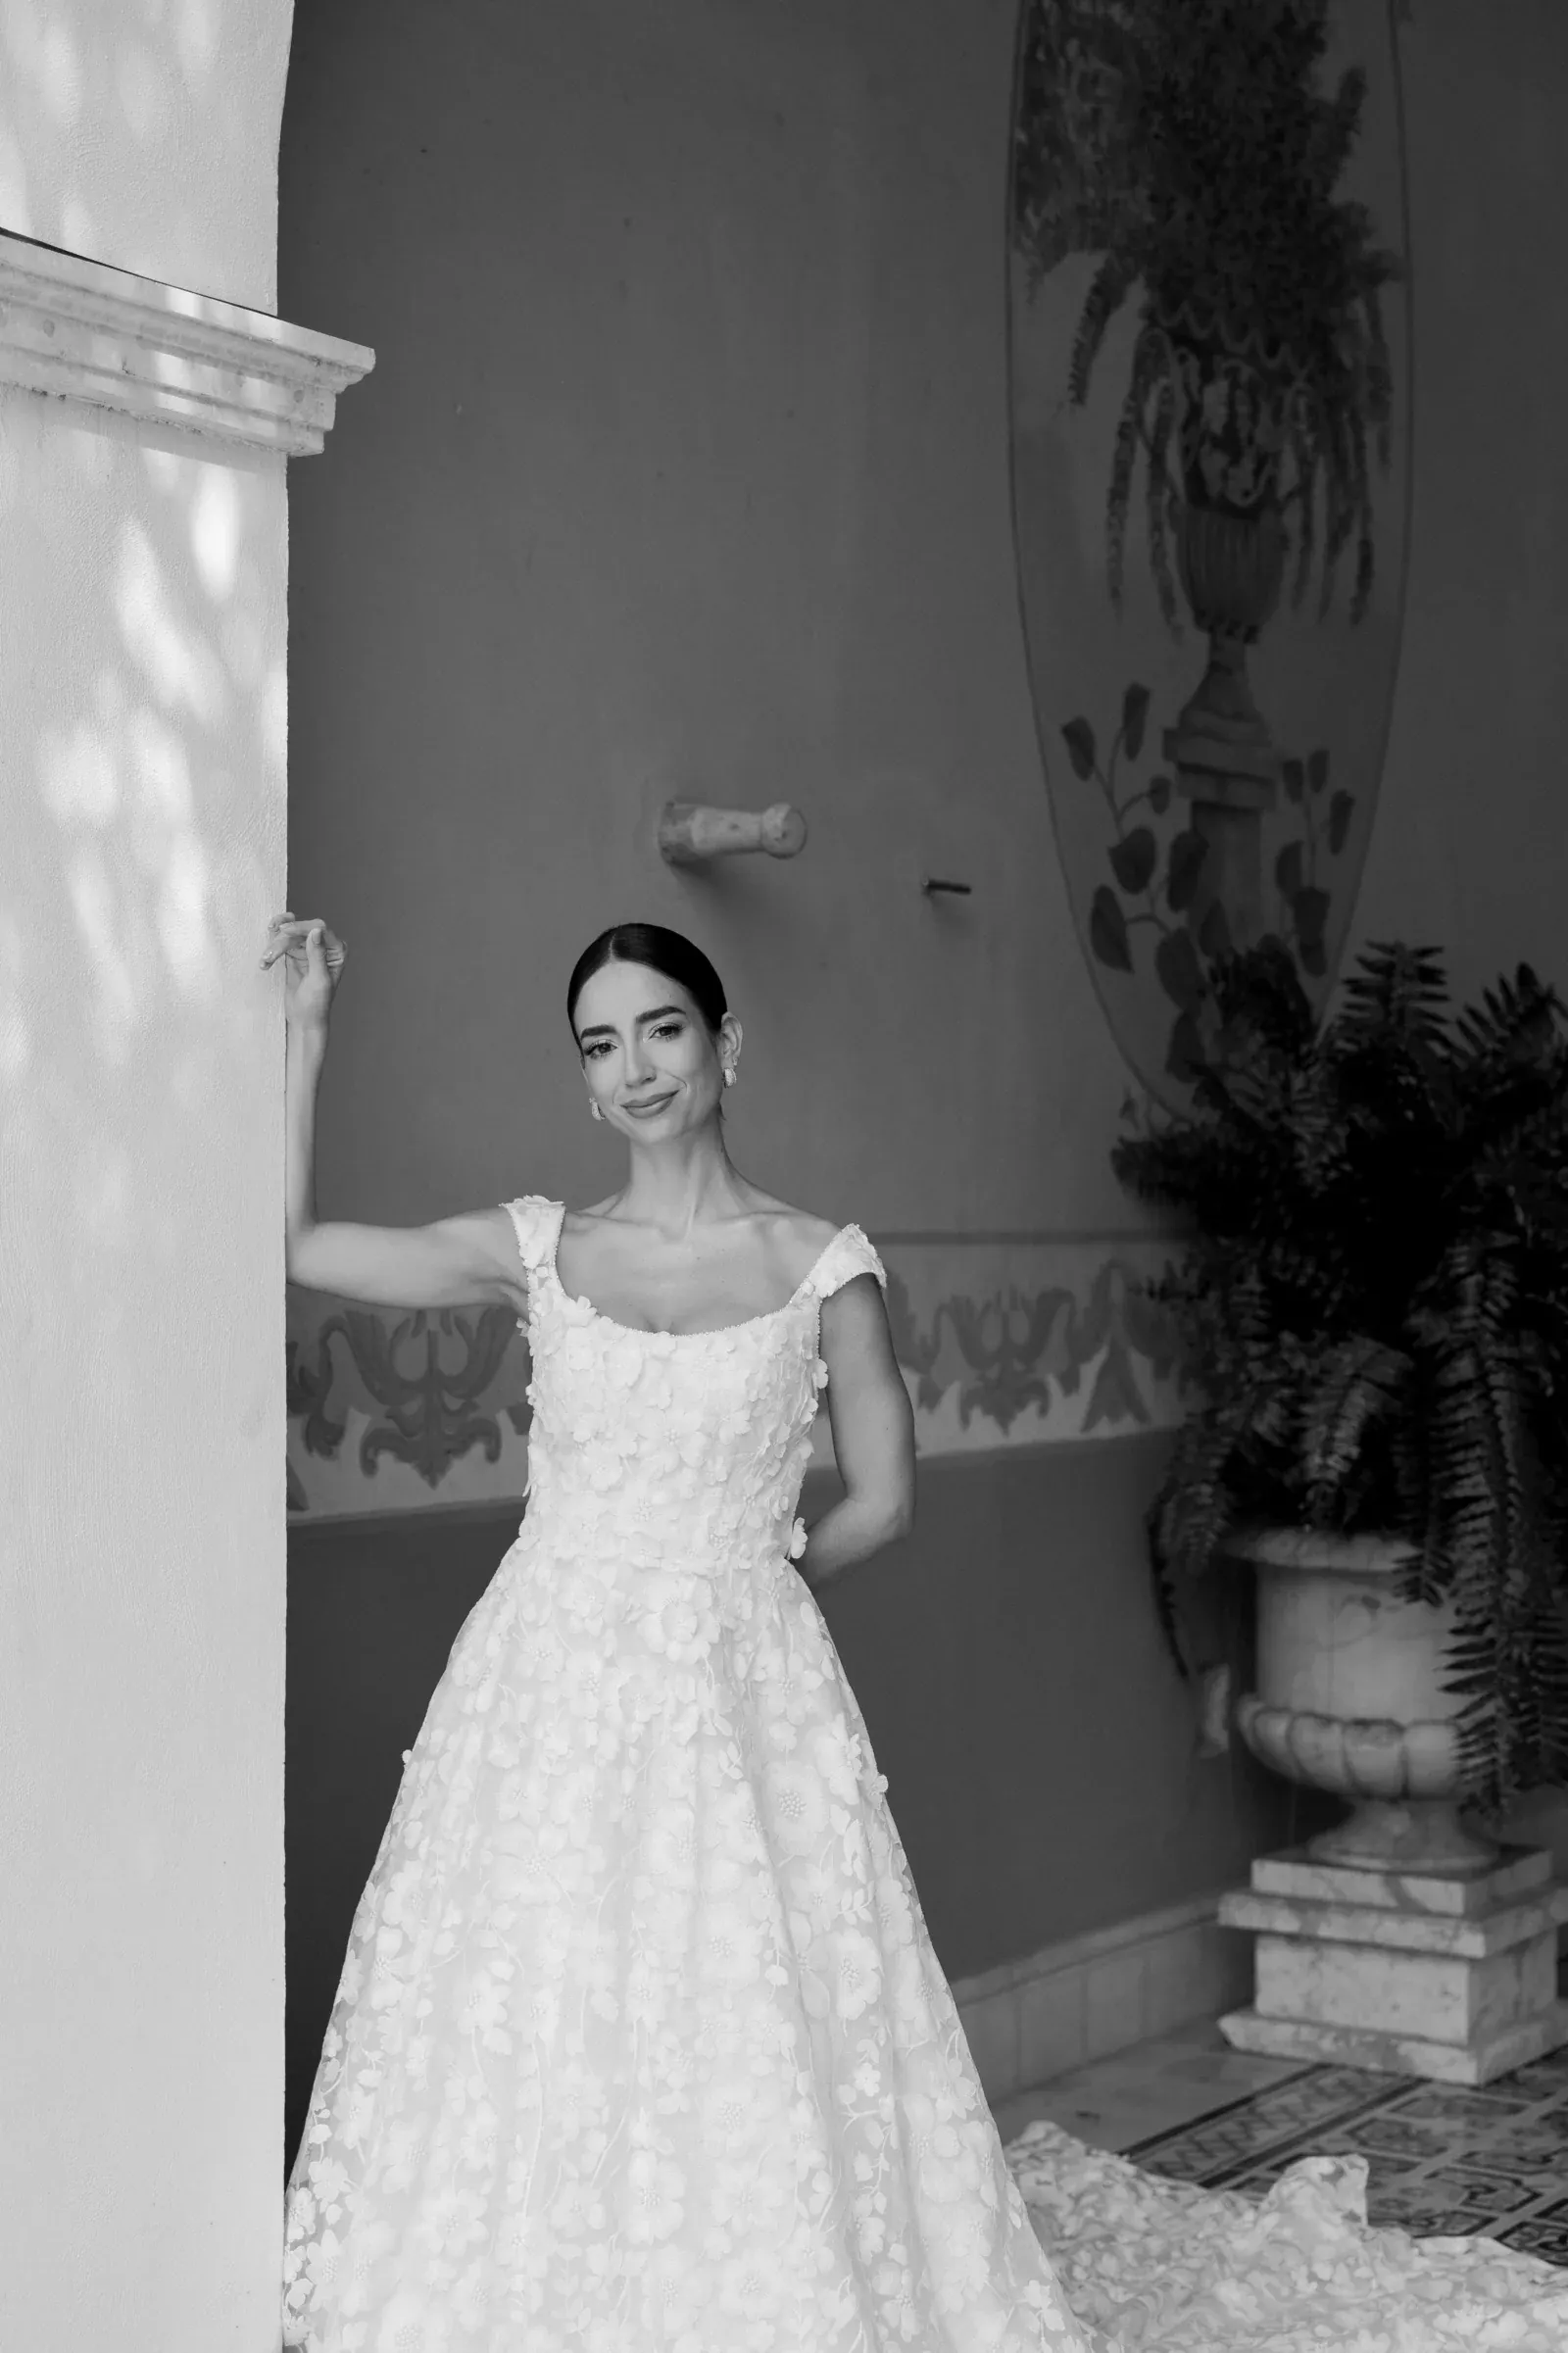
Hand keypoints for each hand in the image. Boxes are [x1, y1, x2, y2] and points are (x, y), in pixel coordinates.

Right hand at [261, 912, 347, 1027]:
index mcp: (337, 950)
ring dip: (274, 945)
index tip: (283, 931)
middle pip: (301, 930)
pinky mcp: (294, 952)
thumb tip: (316, 930)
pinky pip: (282, 940)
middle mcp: (324, 946)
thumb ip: (317, 954)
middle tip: (269, 956)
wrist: (304, 1019)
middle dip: (283, 941)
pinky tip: (266, 955)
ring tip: (265, 960)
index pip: (320, 929)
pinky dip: (272, 944)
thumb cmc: (317, 1004)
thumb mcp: (318, 980)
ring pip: (289, 934)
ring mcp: (308, 948)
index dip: (301, 927)